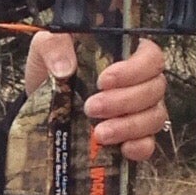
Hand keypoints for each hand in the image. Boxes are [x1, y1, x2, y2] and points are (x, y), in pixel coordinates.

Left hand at [23, 32, 169, 162]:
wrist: (40, 100)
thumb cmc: (52, 66)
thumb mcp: (47, 47)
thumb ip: (54, 46)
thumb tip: (64, 68)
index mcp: (126, 52)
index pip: (151, 56)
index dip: (134, 70)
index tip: (103, 81)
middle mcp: (140, 79)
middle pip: (155, 88)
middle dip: (124, 101)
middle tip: (92, 108)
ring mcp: (140, 108)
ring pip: (155, 116)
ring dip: (129, 126)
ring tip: (100, 133)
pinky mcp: (133, 135)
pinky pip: (149, 143)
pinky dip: (140, 147)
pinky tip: (122, 148)